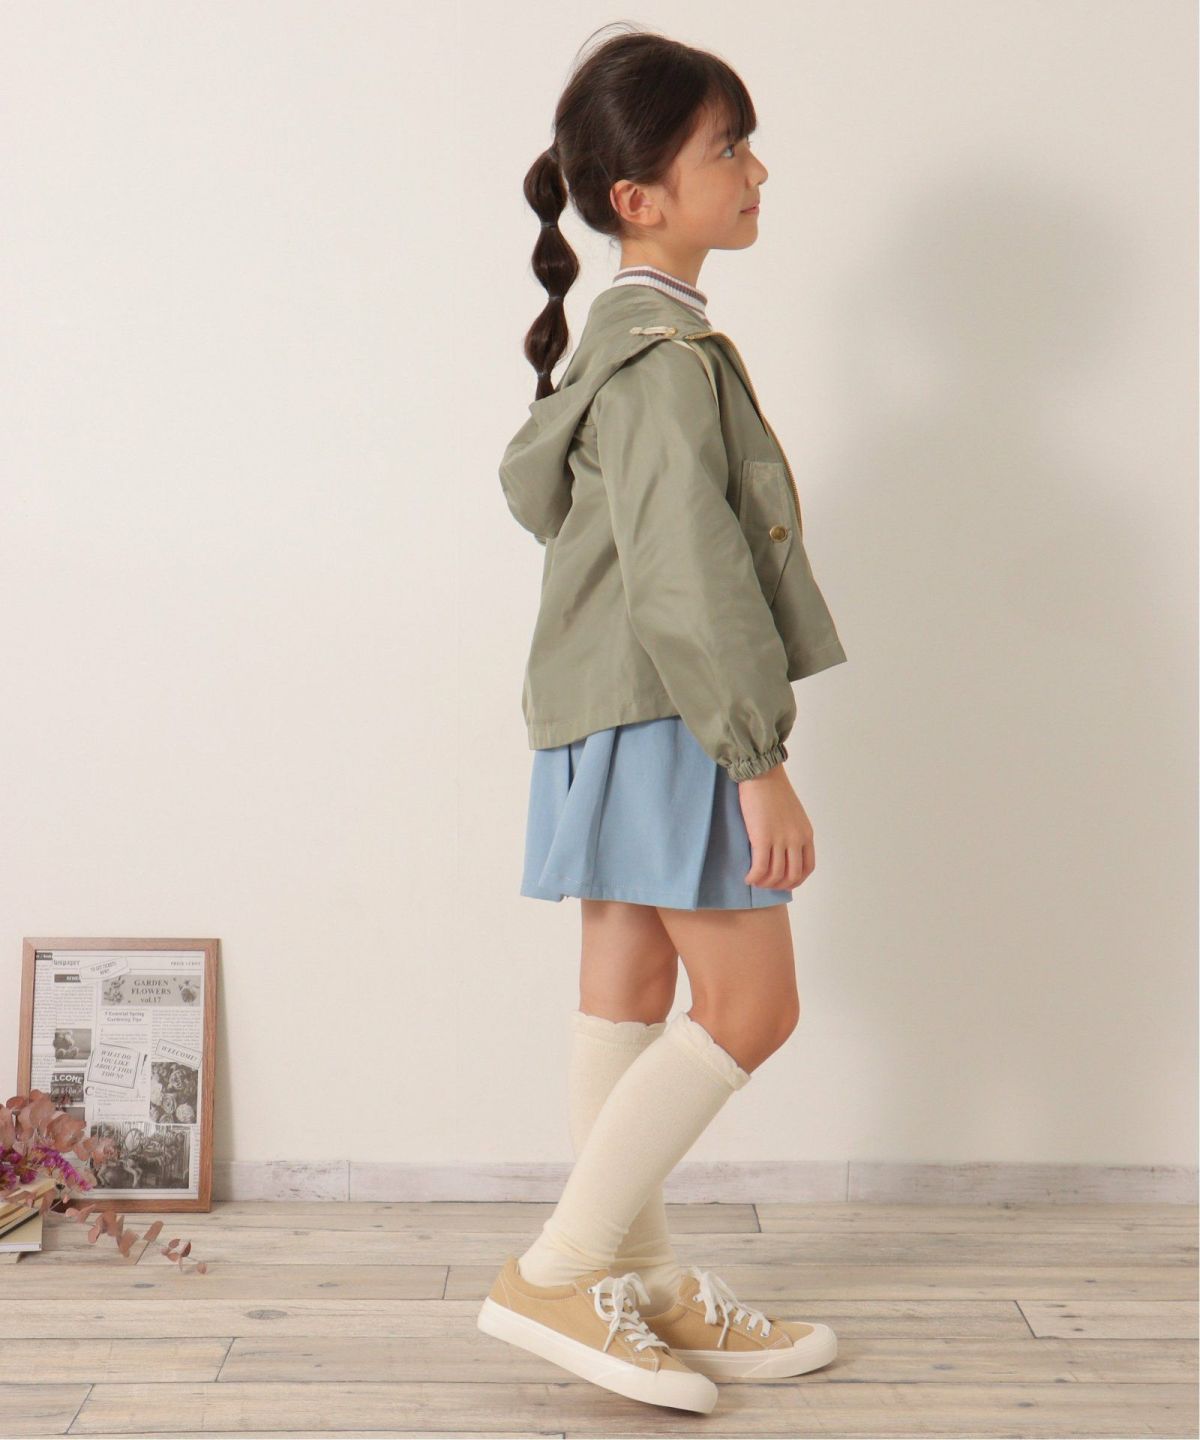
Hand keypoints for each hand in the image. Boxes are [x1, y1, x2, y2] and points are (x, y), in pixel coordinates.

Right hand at [737, 763, 814, 889]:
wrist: (762, 774)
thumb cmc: (774, 790)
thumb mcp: (793, 814)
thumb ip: (792, 832)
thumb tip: (782, 851)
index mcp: (806, 834)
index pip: (807, 867)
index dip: (796, 880)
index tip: (784, 882)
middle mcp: (797, 839)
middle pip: (792, 875)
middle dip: (778, 885)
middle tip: (766, 884)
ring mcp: (780, 840)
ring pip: (776, 874)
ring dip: (764, 883)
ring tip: (754, 881)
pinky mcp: (762, 838)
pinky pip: (760, 868)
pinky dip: (754, 877)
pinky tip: (747, 877)